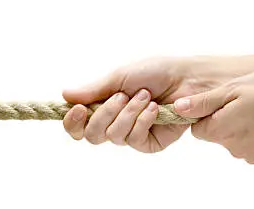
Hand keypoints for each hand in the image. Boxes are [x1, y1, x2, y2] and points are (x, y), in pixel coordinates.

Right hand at [62, 57, 249, 151]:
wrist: (188, 78)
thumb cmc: (156, 72)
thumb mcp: (119, 76)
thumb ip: (93, 90)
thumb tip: (65, 95)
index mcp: (103, 106)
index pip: (77, 125)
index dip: (73, 122)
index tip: (77, 109)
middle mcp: (114, 122)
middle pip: (91, 135)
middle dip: (104, 114)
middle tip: (120, 96)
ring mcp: (131, 134)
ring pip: (113, 137)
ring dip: (128, 113)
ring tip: (145, 96)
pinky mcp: (149, 143)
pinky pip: (134, 140)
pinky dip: (142, 121)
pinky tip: (154, 109)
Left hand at [174, 67, 253, 163]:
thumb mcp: (234, 88)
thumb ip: (204, 102)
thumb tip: (178, 108)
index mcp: (220, 130)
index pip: (198, 127)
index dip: (207, 113)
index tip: (223, 101)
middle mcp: (232, 148)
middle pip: (218, 134)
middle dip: (226, 120)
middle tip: (245, 101)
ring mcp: (252, 155)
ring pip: (236, 140)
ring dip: (243, 127)